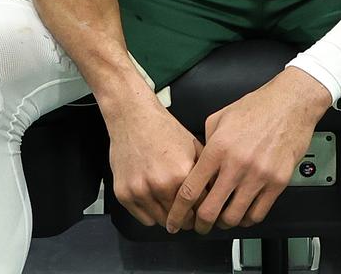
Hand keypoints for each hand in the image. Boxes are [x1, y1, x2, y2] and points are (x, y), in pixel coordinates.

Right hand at [107, 102, 202, 228]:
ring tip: (171, 203)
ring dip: (169, 217)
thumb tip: (216, 194)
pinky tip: (155, 199)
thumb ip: (205, 172)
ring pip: (162, 222)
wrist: (134, 118)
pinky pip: (144, 219)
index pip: (200, 209)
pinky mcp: (124, 194)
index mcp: (181, 173)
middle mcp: (160, 184)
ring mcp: (140, 190)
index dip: (204, 212)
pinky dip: (151, 213)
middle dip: (187, 218)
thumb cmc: (163, 129)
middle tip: (188, 212)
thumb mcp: (193, 147)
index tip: (204, 214)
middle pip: (181, 220)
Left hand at [165, 67, 330, 234]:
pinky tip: (243, 213)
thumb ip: (206, 143)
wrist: (290, 104)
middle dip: (201, 224)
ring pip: (234, 217)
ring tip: (223, 218)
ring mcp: (258, 175)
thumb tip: (199, 164)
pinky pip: (258, 213)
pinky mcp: (278, 182)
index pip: (190, 189)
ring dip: (224, 223)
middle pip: (210, 210)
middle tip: (199, 225)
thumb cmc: (257, 107)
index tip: (175, 218)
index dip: (179, 210)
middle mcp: (237, 164)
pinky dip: (247, 219)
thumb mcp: (219, 118)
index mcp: (218, 148)